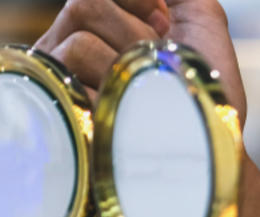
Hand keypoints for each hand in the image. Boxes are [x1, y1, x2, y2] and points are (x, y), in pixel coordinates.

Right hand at [35, 0, 259, 216]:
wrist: (204, 158)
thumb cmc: (204, 98)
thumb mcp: (205, 30)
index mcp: (100, 25)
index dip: (136, 1)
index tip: (165, 28)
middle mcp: (70, 49)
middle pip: (83, 3)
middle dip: (132, 31)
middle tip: (157, 65)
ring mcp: (58, 82)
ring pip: (77, 41)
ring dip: (124, 66)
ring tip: (142, 97)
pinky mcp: (55, 114)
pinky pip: (67, 78)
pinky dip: (106, 89)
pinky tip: (121, 111)